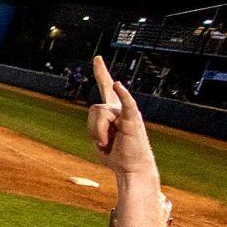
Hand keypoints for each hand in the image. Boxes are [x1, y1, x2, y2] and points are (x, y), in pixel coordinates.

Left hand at [87, 57, 156, 176]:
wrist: (131, 168)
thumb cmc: (116, 155)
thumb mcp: (98, 141)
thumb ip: (95, 126)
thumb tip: (101, 118)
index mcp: (111, 112)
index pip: (105, 88)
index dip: (101, 73)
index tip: (98, 59)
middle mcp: (119, 109)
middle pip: (95, 109)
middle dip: (94, 130)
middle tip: (104, 144)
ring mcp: (127, 113)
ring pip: (100, 114)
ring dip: (99, 133)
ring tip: (109, 144)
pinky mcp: (133, 119)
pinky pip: (127, 104)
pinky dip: (123, 94)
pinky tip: (118, 85)